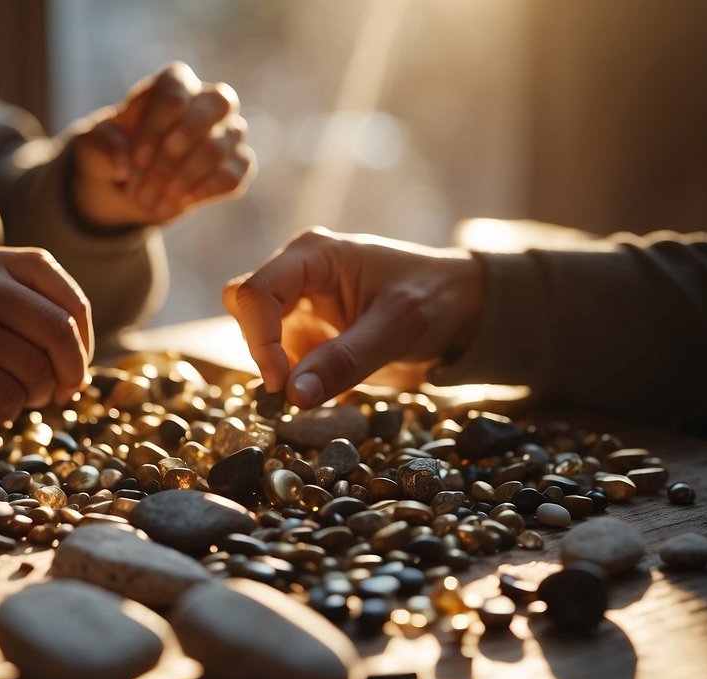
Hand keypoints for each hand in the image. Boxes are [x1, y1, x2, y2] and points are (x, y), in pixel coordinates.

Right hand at [0, 247, 92, 422]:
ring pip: (34, 370)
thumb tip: (74, 347)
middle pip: (59, 333)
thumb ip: (10, 296)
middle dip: (72, 372)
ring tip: (21, 400)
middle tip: (65, 394)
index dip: (84, 338)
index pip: (67, 297)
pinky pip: (3, 395)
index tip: (78, 363)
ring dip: (37, 395)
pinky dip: (8, 410)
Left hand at [70, 61, 255, 229]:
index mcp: (175, 82)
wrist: (126, 186)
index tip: (136, 161)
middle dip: (175, 152)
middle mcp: (208, 101)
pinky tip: (176, 202)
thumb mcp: (93, 146)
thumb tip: (122, 162)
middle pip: (216, 106)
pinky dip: (202, 192)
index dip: (155, 129)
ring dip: (179, 180)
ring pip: (217, 148)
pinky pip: (232, 176)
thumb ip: (102, 145)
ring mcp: (228, 133)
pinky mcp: (237, 166)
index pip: (176, 94)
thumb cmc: (114, 152)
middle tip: (146, 182)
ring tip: (150, 201)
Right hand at [223, 228, 484, 408]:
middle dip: (261, 349)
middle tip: (290, 390)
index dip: (260, 339)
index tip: (281, 384)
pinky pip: (278, 354)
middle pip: (245, 307)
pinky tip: (317, 387)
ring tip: (312, 388)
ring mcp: (299, 301)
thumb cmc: (434, 300)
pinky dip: (288, 376)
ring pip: (254, 331)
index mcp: (315, 254)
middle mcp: (298, 272)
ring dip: (274, 365)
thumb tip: (294, 396)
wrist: (461, 308)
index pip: (257, 291)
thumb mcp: (397, 328)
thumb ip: (345, 360)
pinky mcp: (306, 329)